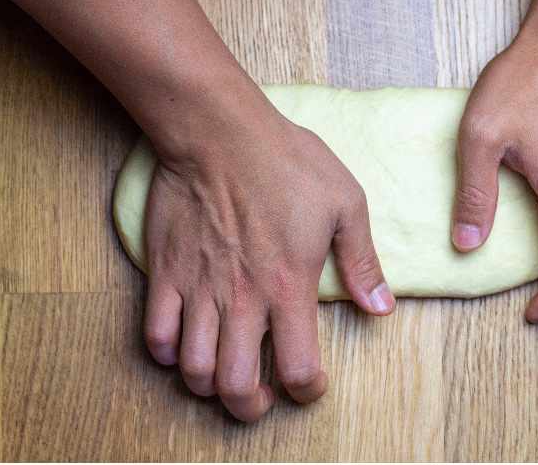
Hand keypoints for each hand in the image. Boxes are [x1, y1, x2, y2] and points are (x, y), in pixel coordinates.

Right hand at [142, 99, 392, 421]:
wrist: (216, 130)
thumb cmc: (282, 158)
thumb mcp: (344, 201)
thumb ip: (362, 259)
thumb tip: (381, 305)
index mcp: (289, 286)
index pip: (300, 370)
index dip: (307, 391)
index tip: (308, 381)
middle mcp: (242, 298)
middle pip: (237, 388)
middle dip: (250, 406)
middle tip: (258, 394)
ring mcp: (199, 287)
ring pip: (194, 370)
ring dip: (207, 384)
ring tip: (219, 371)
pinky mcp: (165, 271)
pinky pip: (156, 334)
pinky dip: (166, 351)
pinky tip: (181, 340)